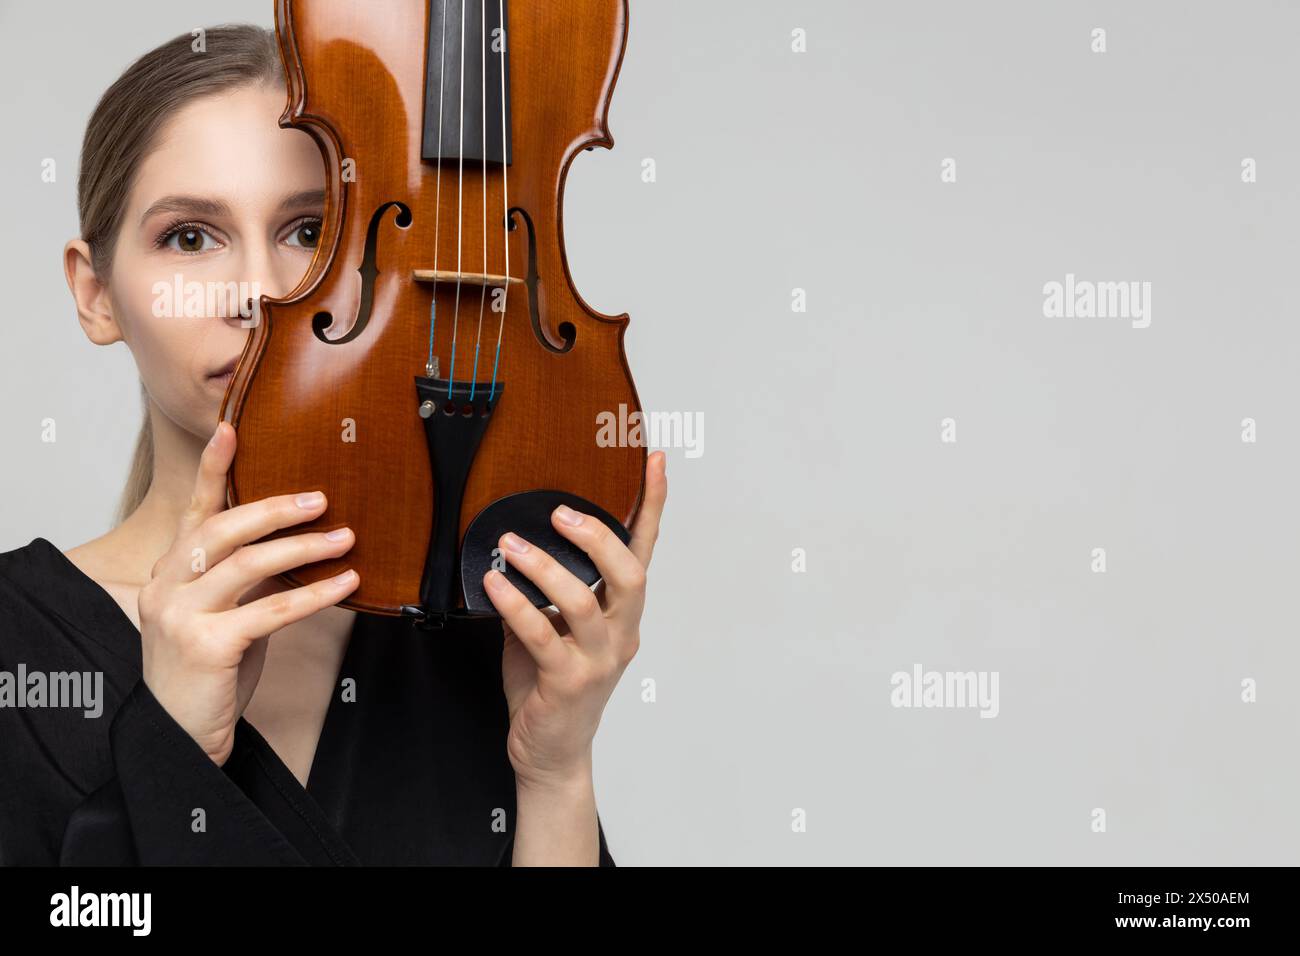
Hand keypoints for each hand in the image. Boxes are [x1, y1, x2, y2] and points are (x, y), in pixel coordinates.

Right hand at [137, 421, 359, 765]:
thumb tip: (299, 542)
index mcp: (170, 572)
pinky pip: (271, 609)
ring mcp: (181, 615)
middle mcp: (166, 586)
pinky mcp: (207, 645)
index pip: (194, 511)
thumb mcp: (225, 613)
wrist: (180, 734)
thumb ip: (248, 577)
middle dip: (274, 508)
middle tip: (320, 497)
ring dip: (303, 547)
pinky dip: (315, 594)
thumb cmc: (208, 670)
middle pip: (222, 530)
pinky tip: (347, 585)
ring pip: (247, 564)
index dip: (214, 469)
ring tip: (346, 537)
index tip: (231, 428)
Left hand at [485, 451, 667, 789]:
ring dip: (544, 567)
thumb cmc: (549, 685)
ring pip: (582, 602)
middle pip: (628, 575)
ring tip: (510, 545)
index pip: (645, 552)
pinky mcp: (567, 683)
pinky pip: (541, 634)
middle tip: (560, 512)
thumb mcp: (556, 627)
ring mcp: (598, 661)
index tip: (655, 462)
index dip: (652, 507)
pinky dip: (515, 604)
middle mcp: (621, 635)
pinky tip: (493, 584)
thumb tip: (519, 537)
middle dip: (597, 537)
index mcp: (623, 615)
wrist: (549, 751)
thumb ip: (549, 588)